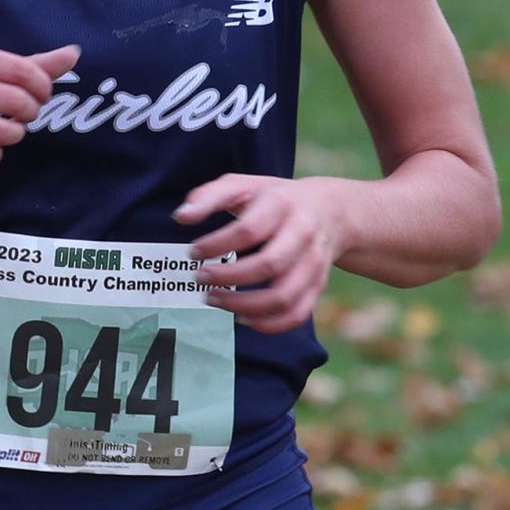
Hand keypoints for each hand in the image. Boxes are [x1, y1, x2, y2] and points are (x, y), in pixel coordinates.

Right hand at [0, 42, 79, 171]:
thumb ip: (30, 63)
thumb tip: (73, 53)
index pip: (24, 71)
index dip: (43, 88)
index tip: (41, 96)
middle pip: (17, 102)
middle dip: (30, 113)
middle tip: (24, 115)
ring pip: (2, 132)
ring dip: (13, 135)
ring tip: (5, 131)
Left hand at [174, 174, 342, 332]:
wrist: (329, 210)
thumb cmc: (273, 198)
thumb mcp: (242, 185)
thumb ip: (209, 196)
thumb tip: (181, 217)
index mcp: (281, 204)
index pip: (248, 230)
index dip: (216, 245)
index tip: (193, 252)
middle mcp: (302, 234)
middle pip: (268, 265)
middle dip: (228, 277)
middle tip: (199, 278)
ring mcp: (314, 263)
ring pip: (283, 296)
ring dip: (244, 305)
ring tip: (213, 300)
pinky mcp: (317, 286)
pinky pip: (296, 314)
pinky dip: (268, 324)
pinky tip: (241, 317)